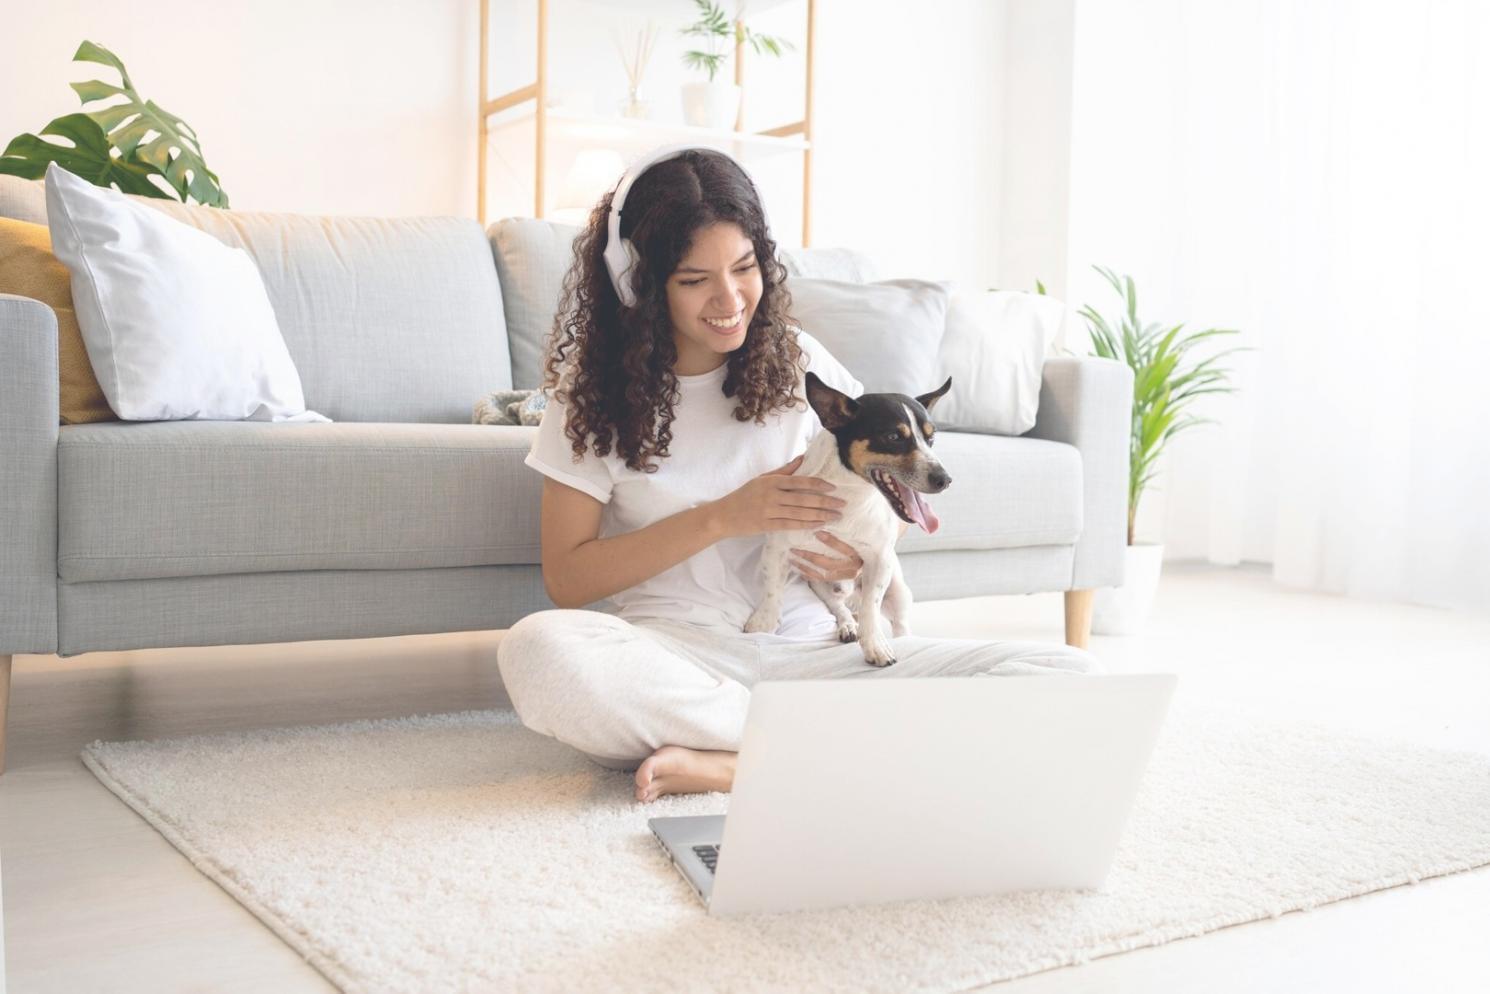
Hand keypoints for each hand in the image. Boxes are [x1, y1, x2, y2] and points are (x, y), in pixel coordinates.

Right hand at [707, 454, 844, 538]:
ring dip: (821, 515)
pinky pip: (791, 525)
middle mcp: (771, 495)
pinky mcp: (767, 526)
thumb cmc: (744, 495)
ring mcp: (769, 511)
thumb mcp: (762, 479)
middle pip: (804, 498)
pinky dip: (807, 525)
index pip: (800, 481)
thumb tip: (803, 458)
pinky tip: (820, 524)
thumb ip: (783, 471)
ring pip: (800, 513)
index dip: (818, 484)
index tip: (833, 487)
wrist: (723, 515)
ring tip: (836, 516)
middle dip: (825, 502)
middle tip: (842, 504)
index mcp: (771, 481)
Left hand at [790, 529, 863, 583]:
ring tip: (792, 559)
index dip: (831, 542)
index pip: (844, 549)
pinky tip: (798, 569)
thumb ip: (845, 531)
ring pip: (822, 574)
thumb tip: (831, 516)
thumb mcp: (855, 536)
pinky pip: (820, 580)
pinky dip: (808, 575)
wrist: (866, 559)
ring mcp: (844, 576)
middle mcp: (852, 568)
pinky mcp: (837, 581)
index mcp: (858, 555)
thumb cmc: (858, 542)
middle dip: (810, 557)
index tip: (817, 533)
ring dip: (805, 567)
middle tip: (795, 549)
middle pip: (829, 564)